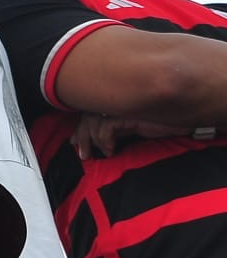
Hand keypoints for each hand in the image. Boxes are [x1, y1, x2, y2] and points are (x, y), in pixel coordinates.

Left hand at [73, 113, 191, 159]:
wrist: (181, 120)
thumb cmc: (158, 122)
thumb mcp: (131, 129)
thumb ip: (114, 131)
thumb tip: (96, 143)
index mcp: (113, 104)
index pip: (88, 114)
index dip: (80, 129)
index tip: (75, 144)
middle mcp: (114, 102)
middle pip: (87, 116)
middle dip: (82, 137)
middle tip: (83, 155)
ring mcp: (120, 105)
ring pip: (93, 121)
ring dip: (91, 140)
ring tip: (98, 154)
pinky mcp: (128, 112)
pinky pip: (107, 125)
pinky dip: (104, 139)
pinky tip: (111, 150)